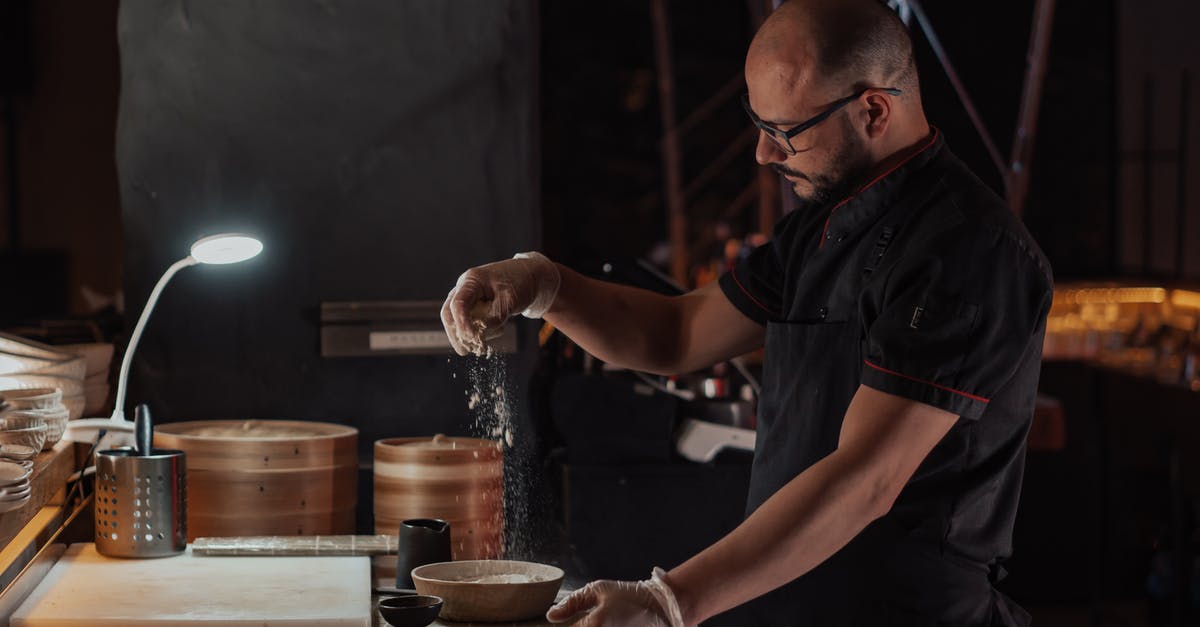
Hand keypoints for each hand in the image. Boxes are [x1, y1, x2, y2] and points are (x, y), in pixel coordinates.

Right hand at [440, 252, 559, 355]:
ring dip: (475, 333)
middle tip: (465, 351)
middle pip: (449, 314)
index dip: (461, 323)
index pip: (458, 303)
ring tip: (500, 329)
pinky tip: (499, 327)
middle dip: (456, 334)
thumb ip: (495, 318)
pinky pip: (471, 325)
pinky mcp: (473, 308)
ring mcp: (467, 299)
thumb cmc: (520, 284)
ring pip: (459, 322)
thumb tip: (479, 336)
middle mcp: (464, 289)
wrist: (530, 278)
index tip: (470, 338)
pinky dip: (483, 332)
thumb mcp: (511, 300)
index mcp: (472, 280)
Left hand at [546, 569, 684, 626]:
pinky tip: (605, 623)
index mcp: (595, 625)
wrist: (659, 607)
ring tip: (600, 619)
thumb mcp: (599, 590)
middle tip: (591, 618)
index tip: (562, 621)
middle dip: (578, 626)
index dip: (564, 624)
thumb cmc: (628, 595)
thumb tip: (550, 616)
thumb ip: (572, 603)